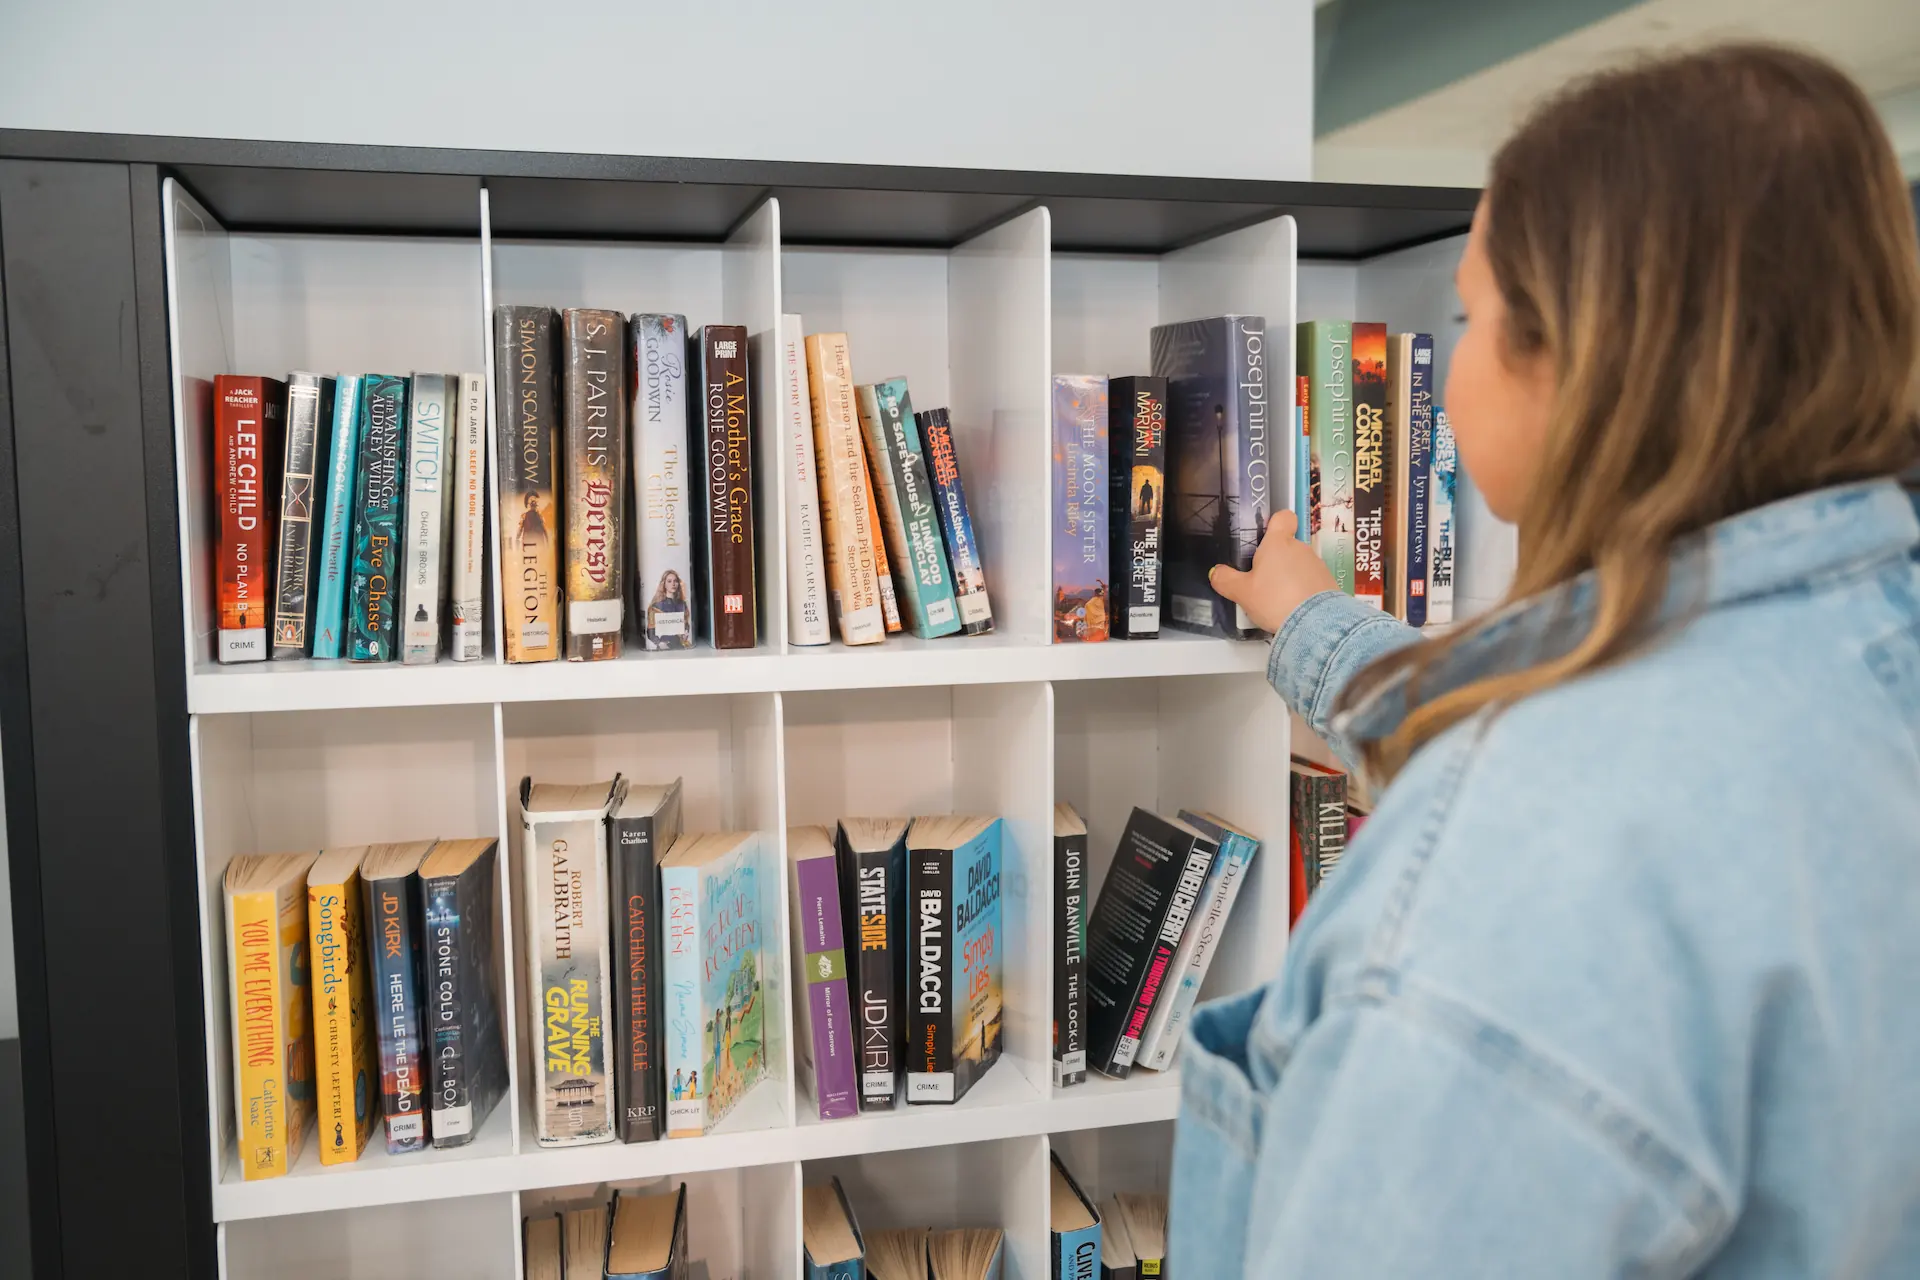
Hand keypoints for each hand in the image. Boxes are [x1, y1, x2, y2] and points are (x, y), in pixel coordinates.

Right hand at [1210, 511, 1337, 632]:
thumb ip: (1226, 580)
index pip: (1283, 517)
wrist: (1315, 624)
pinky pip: (1311, 581)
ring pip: (1299, 565)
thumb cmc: (1275, 599)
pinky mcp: (1329, 583)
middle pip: (1287, 546)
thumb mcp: (1242, 592)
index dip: (1275, 524)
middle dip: (1276, 561)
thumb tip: (1216, 572)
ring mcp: (1317, 565)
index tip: (1266, 539)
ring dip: (1289, 577)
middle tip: (1262, 582)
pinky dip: (1303, 591)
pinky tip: (1294, 608)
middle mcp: (1300, 548)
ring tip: (1278, 601)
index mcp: (1278, 543)